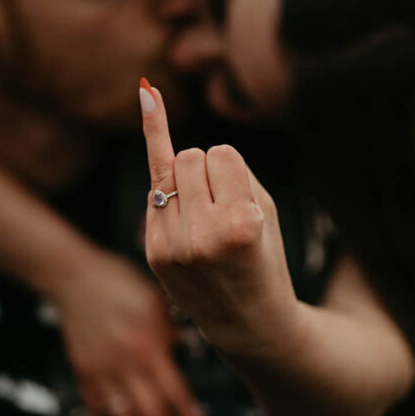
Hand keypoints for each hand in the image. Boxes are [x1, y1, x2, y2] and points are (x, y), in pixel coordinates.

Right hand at [51, 245, 217, 415]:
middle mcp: (125, 367)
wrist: (75, 276)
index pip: (176, 397)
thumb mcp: (158, 301)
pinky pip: (95, 408)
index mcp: (148, 349)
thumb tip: (193, 354)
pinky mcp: (83, 372)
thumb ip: (174, 332)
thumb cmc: (122, 282)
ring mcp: (102, 373)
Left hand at [140, 79, 297, 357]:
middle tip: (223, 208)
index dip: (233, 172)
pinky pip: (152, 185)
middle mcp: (202, 236)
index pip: (224, 155)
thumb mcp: (265, 207)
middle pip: (193, 157)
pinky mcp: (153, 250)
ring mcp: (172, 246)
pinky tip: (148, 93)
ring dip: (190, 180)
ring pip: (172, 168)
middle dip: (210, 172)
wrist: (249, 322)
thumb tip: (155, 100)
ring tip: (205, 215)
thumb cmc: (263, 254)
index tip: (242, 201)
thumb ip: (229, 164)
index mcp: (240, 224)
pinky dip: (156, 141)